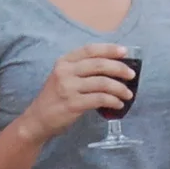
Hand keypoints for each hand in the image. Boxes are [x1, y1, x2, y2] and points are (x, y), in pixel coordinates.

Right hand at [16, 43, 134, 139]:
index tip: (125, 52)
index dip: (109, 49)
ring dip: (120, 88)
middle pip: (99, 65)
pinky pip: (100, 99)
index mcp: (64, 62)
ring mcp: (68, 88)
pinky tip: (118, 104)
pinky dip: (113, 101)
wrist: (38, 119)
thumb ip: (82, 70)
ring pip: (102, 83)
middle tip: (131, 75)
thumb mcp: (63, 77)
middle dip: (119, 69)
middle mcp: (65, 72)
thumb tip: (113, 67)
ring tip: (128, 94)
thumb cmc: (55, 97)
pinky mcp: (73, 104)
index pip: (90, 50)